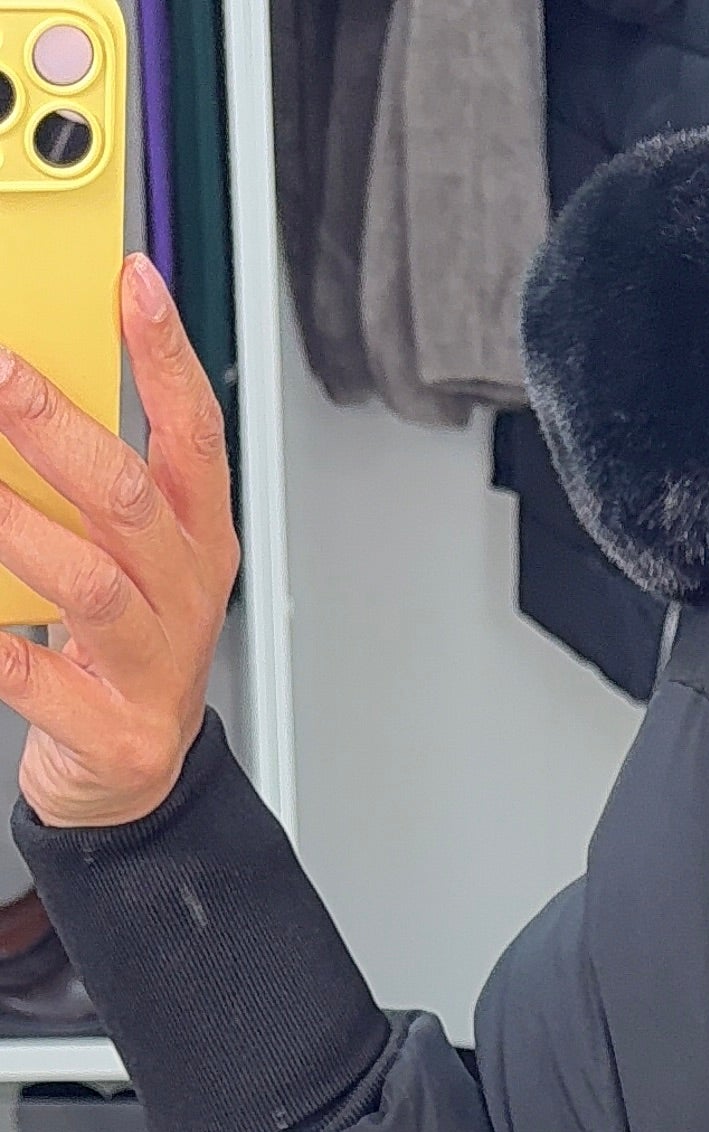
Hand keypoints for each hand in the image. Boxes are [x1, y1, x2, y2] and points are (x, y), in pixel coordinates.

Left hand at [0, 254, 237, 830]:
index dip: (167, 357)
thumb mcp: (124, 553)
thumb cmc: (122, 649)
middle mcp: (184, 597)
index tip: (132, 283)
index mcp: (198, 541)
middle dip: (61, 430)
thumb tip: (29, 386)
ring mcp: (154, 668)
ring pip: (91, 582)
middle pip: (132, 499)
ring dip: (19, 528)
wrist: (132, 778)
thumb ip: (92, 478)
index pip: (195, 434)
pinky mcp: (115, 731)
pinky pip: (41, 679)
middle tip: (3, 375)